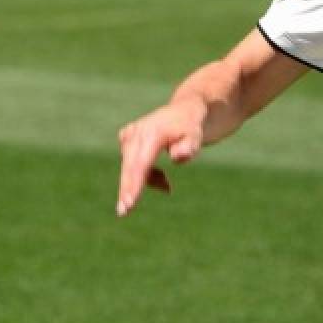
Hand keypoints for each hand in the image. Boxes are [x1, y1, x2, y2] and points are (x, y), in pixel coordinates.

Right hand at [116, 100, 204, 216]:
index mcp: (153, 132)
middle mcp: (137, 132)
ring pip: (131, 168)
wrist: (185, 111)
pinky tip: (160, 177)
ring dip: (147, 181)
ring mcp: (129, 135)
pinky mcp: (126, 139)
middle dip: (128, 189)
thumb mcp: (197, 137)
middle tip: (125, 212)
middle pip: (130, 167)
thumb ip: (189, 147)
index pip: (141, 163)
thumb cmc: (192, 127)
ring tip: (167, 185)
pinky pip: (130, 164)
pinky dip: (143, 174)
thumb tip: (177, 156)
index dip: (135, 184)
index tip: (129, 202)